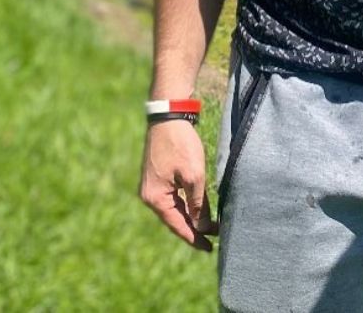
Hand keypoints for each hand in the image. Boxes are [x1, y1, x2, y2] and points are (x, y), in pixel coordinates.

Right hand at [139, 119, 217, 250]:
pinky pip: (173, 196)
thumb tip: (202, 226)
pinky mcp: (158, 175)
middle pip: (174, 218)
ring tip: (209, 226)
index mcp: (155, 198)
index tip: (209, 248)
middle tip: (213, 238)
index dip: (194, 238)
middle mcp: (149, 194)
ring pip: (174, 207)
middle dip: (194, 228)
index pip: (177, 225)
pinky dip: (186, 202)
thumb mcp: (193, 175)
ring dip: (191, 215)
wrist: (168, 113)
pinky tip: (198, 207)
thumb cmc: (180, 143)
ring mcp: (152, 184)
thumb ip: (197, 203)